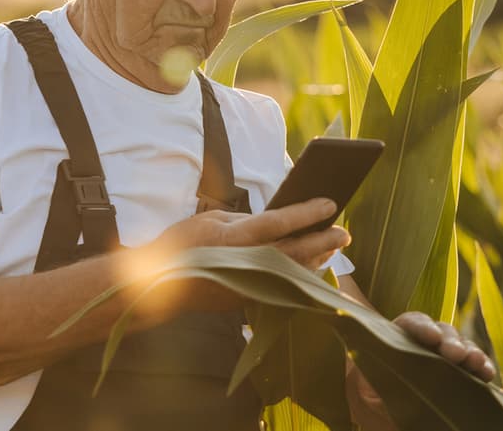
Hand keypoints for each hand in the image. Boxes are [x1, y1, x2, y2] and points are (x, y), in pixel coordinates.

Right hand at [122, 198, 350, 312]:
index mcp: (237, 237)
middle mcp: (247, 262)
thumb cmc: (182, 244)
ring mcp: (248, 284)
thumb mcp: (212, 219)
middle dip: (324, 240)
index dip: (309, 212)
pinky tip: (312, 266)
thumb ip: (246, 221)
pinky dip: (300, 274)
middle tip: (345, 233)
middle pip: (296, 250)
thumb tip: (275, 222)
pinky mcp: (247, 299)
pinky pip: (282, 284)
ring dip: (317, 258)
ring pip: (293, 271)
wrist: (158, 283)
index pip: (282, 222)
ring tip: (335, 247)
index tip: (331, 203)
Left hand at [344, 313, 498, 428]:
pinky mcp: (460, 375)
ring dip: (471, 352)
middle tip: (456, 355)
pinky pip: (474, 368)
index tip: (432, 338)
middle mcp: (425, 343)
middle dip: (451, 341)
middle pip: (442, 333)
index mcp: (399, 337)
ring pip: (461, 346)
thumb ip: (367, 364)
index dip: (423, 327)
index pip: (412, 323)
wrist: (379, 413)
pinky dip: (482, 368)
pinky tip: (487, 374)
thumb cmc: (369, 393)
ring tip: (477, 363)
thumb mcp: (362, 380)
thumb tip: (361, 348)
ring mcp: (445, 358)